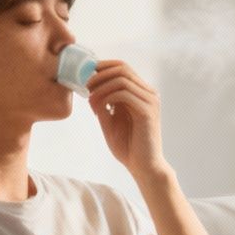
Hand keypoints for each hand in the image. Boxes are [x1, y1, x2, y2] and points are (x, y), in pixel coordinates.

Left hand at [85, 59, 165, 173]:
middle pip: (122, 68)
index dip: (102, 67)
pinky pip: (123, 94)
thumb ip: (104, 102)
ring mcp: (150, 101)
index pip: (122, 67)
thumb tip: (90, 86)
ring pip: (121, 79)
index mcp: (141, 93)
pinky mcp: (147, 111)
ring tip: (90, 102)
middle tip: (84, 87)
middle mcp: (148, 93)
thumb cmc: (128, 146)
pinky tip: (99, 110)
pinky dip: (106, 98)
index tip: (85, 77)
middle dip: (99, 74)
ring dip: (100, 87)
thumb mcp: (110, 120)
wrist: (143, 167)